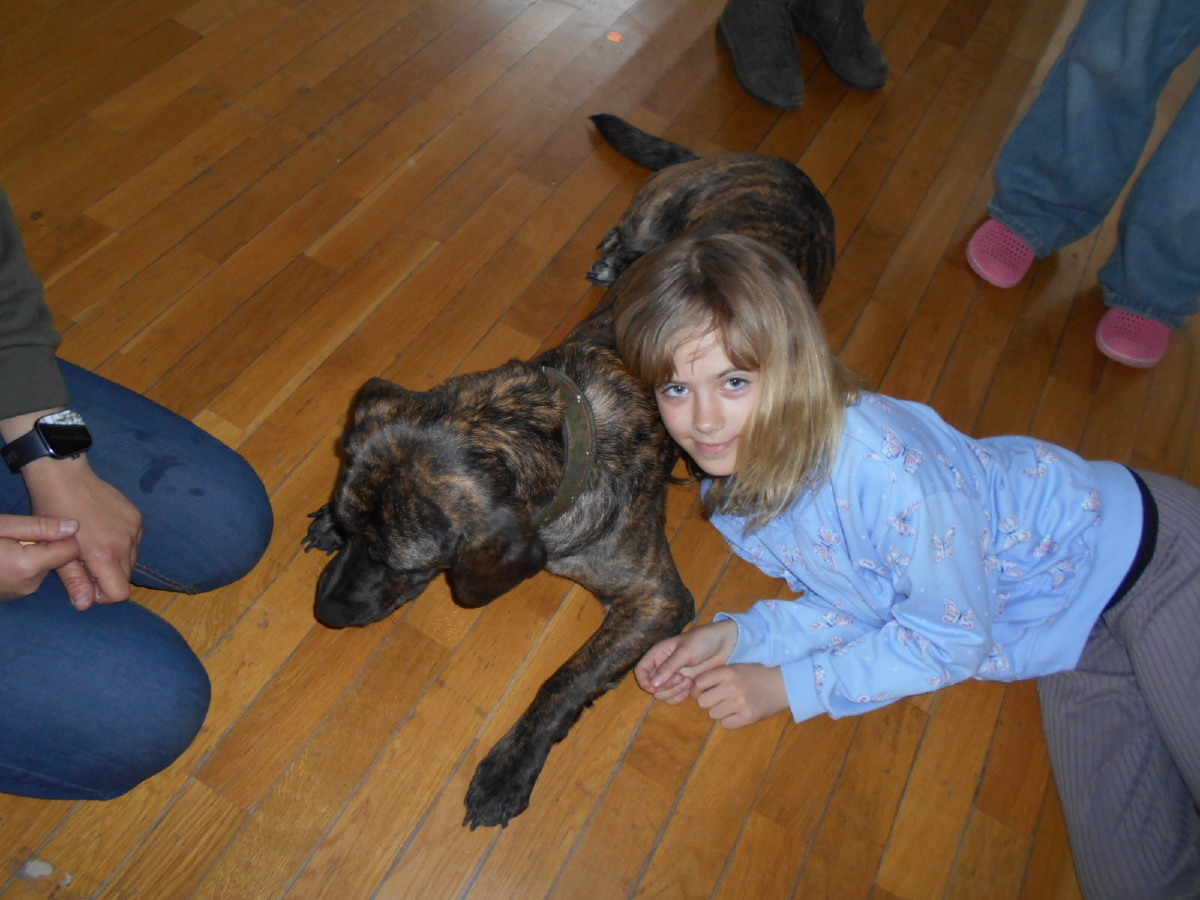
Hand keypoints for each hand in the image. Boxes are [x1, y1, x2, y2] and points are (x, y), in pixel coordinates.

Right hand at [0, 514, 81, 600]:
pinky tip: (7, 557)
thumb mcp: (3, 526)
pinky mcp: (14, 596)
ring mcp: (21, 593)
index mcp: (29, 566)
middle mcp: (31, 584)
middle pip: (59, 559)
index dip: (61, 535)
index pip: (71, 550)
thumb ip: (39, 527)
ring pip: (46, 567)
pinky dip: (26, 566)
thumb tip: (75, 526)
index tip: (42, 528)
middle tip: (20, 536)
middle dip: (47, 545)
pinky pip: (32, 577)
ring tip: (11, 545)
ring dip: (36, 555)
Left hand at [19, 455, 142, 608]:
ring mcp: (134, 529)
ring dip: (116, 560)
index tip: (89, 583)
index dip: (105, 595)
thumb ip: (74, 580)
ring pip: (132, 560)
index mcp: (105, 554)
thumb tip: (85, 605)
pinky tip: (104, 530)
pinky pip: (135, 542)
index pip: (121, 593)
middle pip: (126, 578)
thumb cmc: (54, 512)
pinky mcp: (137, 517)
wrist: (66, 477)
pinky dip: (122, 543)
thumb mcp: (57, 549)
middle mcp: (126, 543)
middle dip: (109, 577)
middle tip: (87, 563)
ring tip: (95, 545)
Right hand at [634, 619, 739, 702]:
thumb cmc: (703, 641)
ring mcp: (673, 678)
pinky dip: (681, 697)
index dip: (644, 681)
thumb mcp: (685, 651)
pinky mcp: (684, 686)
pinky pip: (675, 698)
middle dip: (666, 686)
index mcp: (658, 654)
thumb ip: (669, 667)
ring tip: (690, 681)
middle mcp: (663, 667)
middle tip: (682, 678)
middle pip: (652, 687)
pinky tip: (692, 687)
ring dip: (674, 692)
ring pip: (663, 695)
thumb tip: (653, 684)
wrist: (725, 644)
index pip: (641, 670)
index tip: (654, 687)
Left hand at [691, 664, 789, 728]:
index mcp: (728, 671)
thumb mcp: (736, 668)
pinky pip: (726, 724)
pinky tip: (738, 714)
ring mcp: (740, 702)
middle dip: (708, 702)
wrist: (784, 684)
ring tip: (731, 706)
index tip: (704, 691)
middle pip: (702, 701)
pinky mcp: (748, 716)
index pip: (698, 683)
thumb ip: (718, 676)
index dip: (698, 689)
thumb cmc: (757, 675)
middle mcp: (732, 686)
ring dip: (719, 712)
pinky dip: (730, 721)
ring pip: (713, 714)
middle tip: (719, 699)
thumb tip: (694, 688)